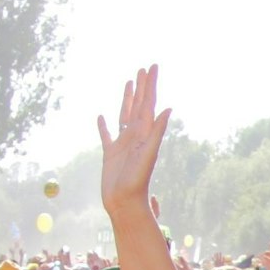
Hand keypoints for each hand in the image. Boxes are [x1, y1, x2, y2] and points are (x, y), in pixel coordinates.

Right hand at [97, 65, 171, 216]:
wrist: (125, 203)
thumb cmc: (137, 181)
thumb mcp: (148, 154)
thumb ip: (157, 132)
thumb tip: (169, 109)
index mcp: (144, 133)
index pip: (149, 103)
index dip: (150, 85)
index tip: (152, 66)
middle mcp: (135, 135)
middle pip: (138, 105)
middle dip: (142, 87)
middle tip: (143, 68)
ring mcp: (123, 144)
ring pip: (124, 115)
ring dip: (126, 99)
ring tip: (128, 84)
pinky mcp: (110, 154)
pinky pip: (106, 135)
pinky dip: (103, 125)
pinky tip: (101, 117)